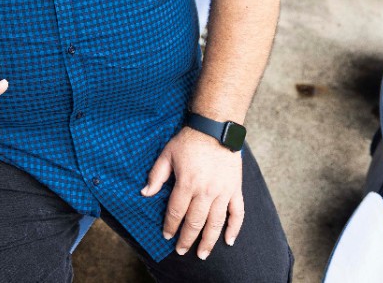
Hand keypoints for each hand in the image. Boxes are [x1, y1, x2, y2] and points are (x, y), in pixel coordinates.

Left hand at [141, 127, 243, 259]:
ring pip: (215, 223)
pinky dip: (234, 229)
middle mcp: (205, 191)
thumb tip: (145, 193)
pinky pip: (237, 213)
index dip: (171, 226)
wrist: (216, 128)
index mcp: (187, 183)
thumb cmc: (189, 140)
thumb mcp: (167, 154)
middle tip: (182, 251)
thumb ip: (156, 175)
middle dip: (187, 239)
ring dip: (208, 241)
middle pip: (195, 222)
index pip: (176, 212)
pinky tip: (229, 241)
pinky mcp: (235, 189)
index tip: (167, 236)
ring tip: (203, 254)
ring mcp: (223, 192)